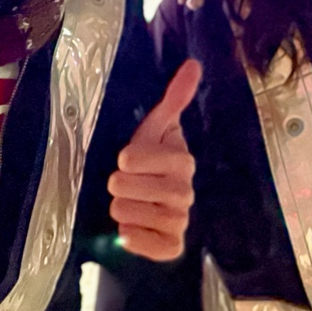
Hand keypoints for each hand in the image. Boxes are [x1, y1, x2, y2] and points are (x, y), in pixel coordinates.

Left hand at [108, 60, 202, 261]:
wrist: (150, 205)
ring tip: (125, 205)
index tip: (127, 160)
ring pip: (131, 215)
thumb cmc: (149, 162)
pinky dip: (133, 239)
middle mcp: (185, 192)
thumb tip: (193, 64)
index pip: (135, 158)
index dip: (125, 159)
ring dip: (121, 210)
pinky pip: (147, 244)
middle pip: (126, 187)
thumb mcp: (155, 128)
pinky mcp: (171, 247)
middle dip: (118, 186)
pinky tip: (130, 232)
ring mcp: (179, 221)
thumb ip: (174, 98)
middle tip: (124, 186)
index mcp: (182, 162)